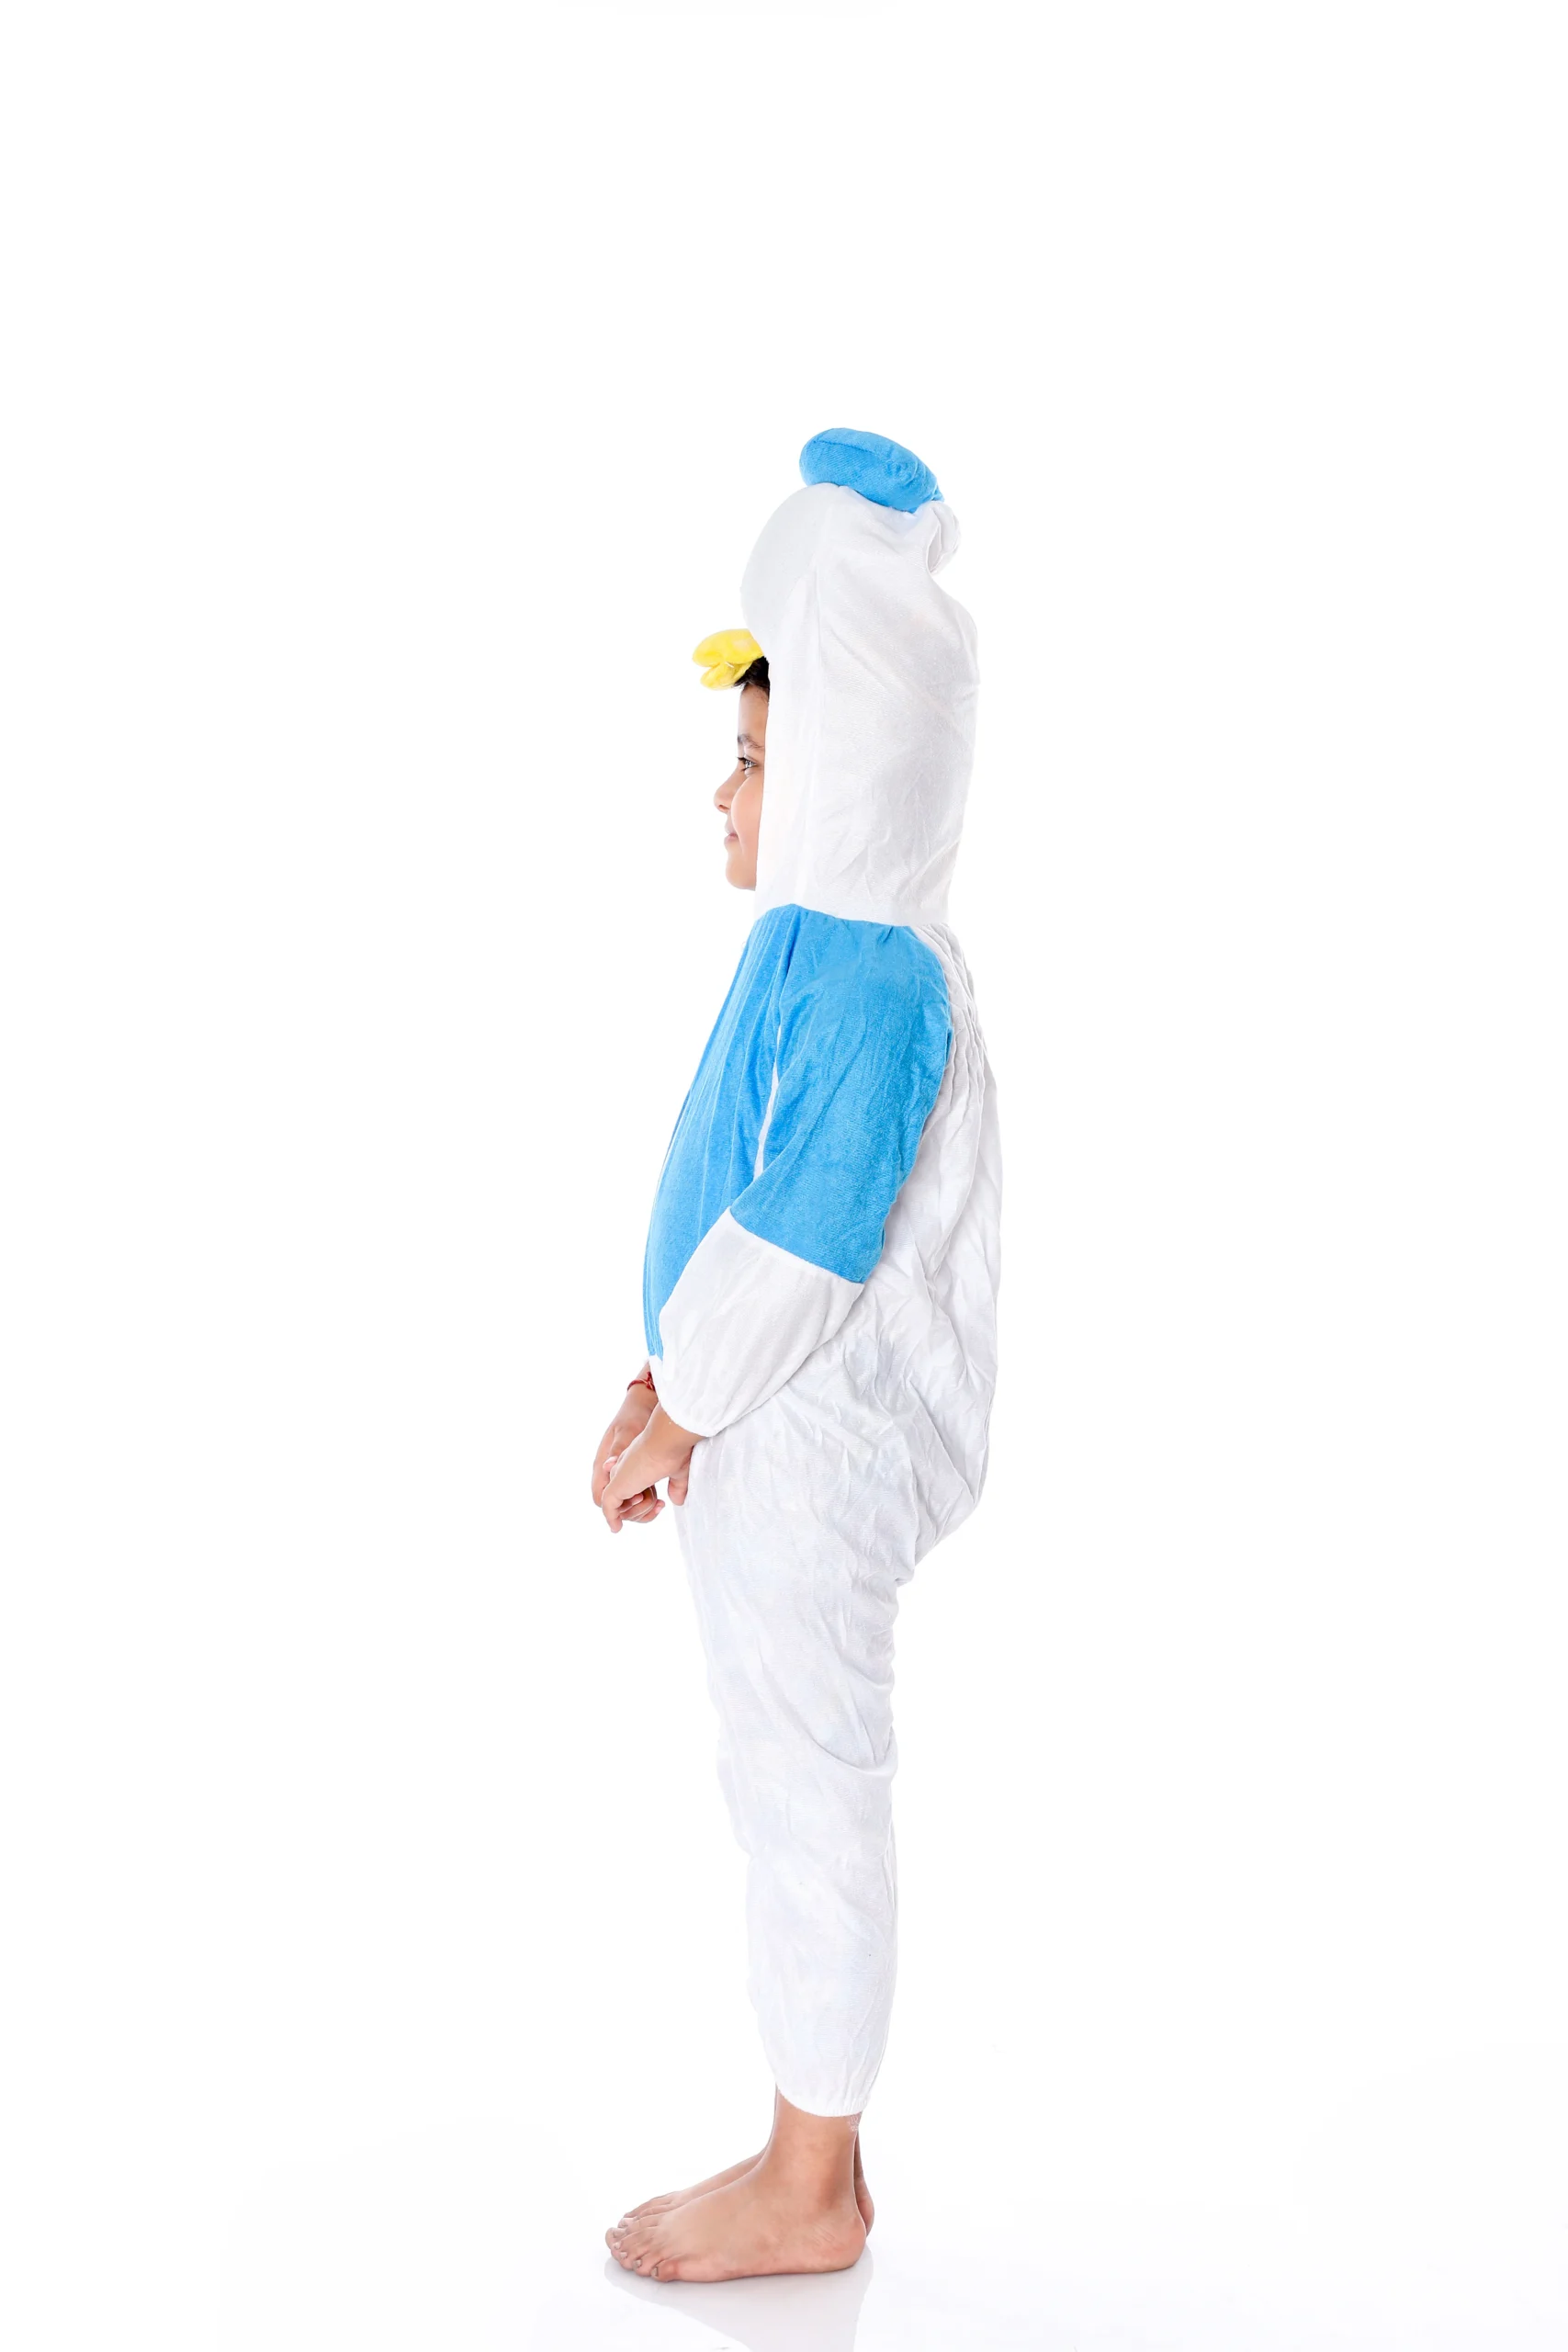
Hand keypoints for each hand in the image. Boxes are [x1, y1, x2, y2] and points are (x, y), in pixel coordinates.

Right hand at [591, 1376, 658, 1515]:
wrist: (647, 1403)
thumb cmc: (635, 1414)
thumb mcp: (628, 1430)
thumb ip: (619, 1448)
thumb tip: (608, 1467)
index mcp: (603, 1463)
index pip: (600, 1496)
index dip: (611, 1509)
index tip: (629, 1512)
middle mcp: (610, 1471)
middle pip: (614, 1505)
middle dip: (632, 1511)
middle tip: (652, 1505)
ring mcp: (623, 1473)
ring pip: (628, 1503)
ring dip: (642, 1508)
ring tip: (659, 1504)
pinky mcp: (636, 1473)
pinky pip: (639, 1494)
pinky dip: (648, 1501)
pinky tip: (661, 1499)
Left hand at [600, 1406, 700, 1533]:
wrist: (667, 1439)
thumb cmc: (675, 1450)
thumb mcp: (678, 1471)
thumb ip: (675, 1486)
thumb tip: (677, 1501)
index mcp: (637, 1462)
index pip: (631, 1487)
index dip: (644, 1500)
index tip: (662, 1503)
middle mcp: (624, 1468)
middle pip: (622, 1497)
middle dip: (638, 1510)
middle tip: (660, 1506)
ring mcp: (619, 1477)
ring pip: (616, 1504)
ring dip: (635, 1513)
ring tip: (657, 1505)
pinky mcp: (616, 1486)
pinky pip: (609, 1508)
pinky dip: (612, 1518)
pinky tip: (616, 1528)